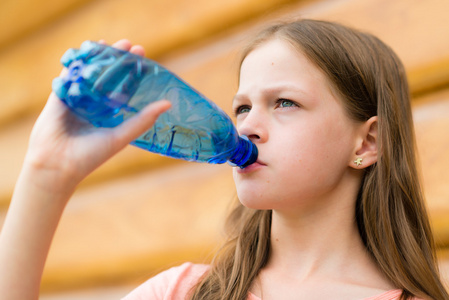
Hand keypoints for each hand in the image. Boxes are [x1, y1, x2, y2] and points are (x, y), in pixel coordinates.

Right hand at [24, 39, 170, 191]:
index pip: (124, 91)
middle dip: (118, 62)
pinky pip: (68, 76)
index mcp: (109, 117)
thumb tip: (168, 103)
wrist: (56, 165)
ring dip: (98, 58)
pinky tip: (86, 49)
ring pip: (89, 74)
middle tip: (131, 46)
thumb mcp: (121, 136)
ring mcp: (76, 101)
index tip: (144, 60)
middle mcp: (94, 108)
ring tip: (109, 43)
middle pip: (108, 79)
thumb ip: (143, 120)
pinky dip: (76, 63)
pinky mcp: (59, 97)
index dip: (133, 76)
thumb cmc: (90, 156)